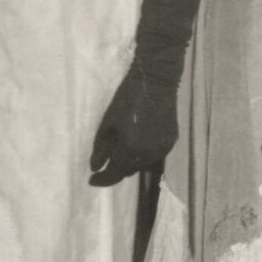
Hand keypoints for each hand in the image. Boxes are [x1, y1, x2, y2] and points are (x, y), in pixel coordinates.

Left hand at [89, 64, 178, 186]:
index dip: (102, 179)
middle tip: (102, 164)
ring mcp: (162, 149)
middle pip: (128, 171)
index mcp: (130, 147)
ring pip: (141, 165)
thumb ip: (100, 148)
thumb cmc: (127, 98)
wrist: (156, 82)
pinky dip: (142, 154)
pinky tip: (136, 142)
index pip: (114, 173)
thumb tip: (94, 167)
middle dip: (114, 169)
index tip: (91, 180)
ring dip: (129, 162)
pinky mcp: (171, 142)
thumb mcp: (108, 122)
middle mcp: (148, 153)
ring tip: (119, 149)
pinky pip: (153, 156)